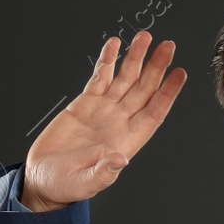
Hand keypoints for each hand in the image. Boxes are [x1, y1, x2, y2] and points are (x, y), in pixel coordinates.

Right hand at [20, 30, 186, 211]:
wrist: (44, 179)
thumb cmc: (66, 185)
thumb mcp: (85, 183)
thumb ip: (103, 172)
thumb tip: (120, 160)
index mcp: (125, 141)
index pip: (153, 112)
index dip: (167, 93)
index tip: (180, 73)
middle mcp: (118, 122)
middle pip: (143, 89)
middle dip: (156, 67)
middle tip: (168, 46)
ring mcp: (103, 110)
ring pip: (124, 79)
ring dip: (135, 58)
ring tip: (144, 37)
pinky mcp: (84, 103)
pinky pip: (100, 77)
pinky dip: (107, 60)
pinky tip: (114, 45)